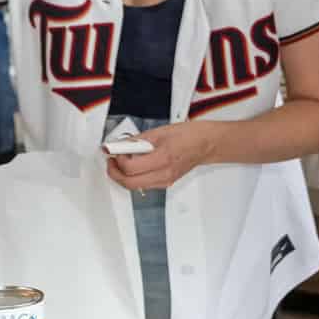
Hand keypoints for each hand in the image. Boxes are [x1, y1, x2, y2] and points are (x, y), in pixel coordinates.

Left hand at [106, 120, 225, 191]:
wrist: (206, 144)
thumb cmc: (189, 135)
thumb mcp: (160, 131)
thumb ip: (138, 140)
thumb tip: (120, 145)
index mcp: (163, 158)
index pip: (131, 168)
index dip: (117, 159)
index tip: (112, 150)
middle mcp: (164, 174)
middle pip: (130, 183)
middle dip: (115, 173)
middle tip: (111, 160)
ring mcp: (165, 181)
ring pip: (135, 187)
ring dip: (124, 176)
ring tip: (123, 161)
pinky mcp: (166, 183)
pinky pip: (144, 185)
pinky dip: (134, 177)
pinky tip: (135, 165)